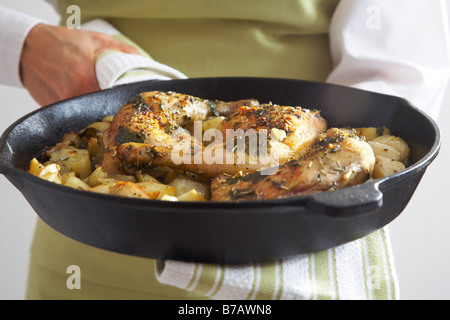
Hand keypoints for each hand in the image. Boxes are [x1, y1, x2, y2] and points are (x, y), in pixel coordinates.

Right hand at [20, 23, 138, 105]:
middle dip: (111, 108)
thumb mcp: (94, 40)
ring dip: (96, 110)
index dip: (123, 103)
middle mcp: (73, 95)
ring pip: (87, 115)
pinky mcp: (53, 109)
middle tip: (118, 105)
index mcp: (86, 79)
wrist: (27, 48)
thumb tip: (140, 58)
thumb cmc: (60, 42)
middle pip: (101, 110)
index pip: (113, 100)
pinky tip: (84, 102)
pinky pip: (73, 115)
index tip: (129, 103)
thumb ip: (120, 49)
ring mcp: (62, 104)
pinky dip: (81, 110)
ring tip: (101, 103)